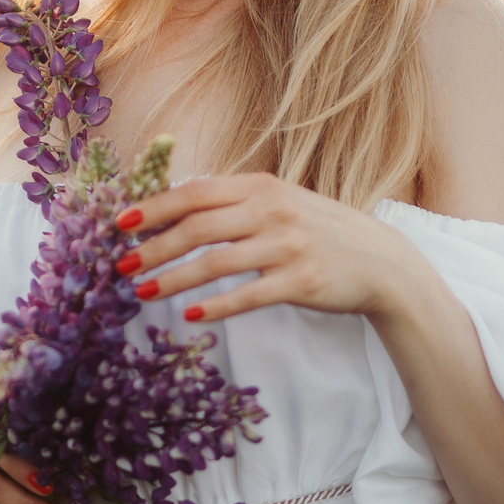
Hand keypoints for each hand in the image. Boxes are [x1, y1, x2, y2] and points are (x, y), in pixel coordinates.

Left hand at [110, 173, 428, 324]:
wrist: (382, 262)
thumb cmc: (320, 233)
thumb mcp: (281, 203)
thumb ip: (237, 203)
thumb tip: (176, 210)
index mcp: (263, 187)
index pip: (197, 192)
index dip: (155, 206)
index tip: (121, 223)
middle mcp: (274, 211)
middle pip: (199, 226)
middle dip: (154, 246)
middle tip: (122, 265)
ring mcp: (288, 246)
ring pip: (216, 262)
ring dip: (174, 279)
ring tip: (142, 293)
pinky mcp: (301, 281)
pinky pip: (249, 296)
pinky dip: (216, 306)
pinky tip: (191, 316)